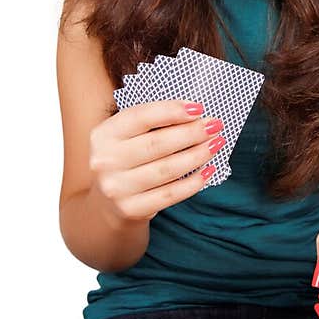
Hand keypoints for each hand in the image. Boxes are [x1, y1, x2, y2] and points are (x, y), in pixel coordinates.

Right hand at [89, 99, 225, 223]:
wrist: (106, 205)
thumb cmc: (125, 161)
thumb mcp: (125, 137)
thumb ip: (150, 122)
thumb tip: (193, 113)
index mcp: (103, 135)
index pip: (140, 117)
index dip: (171, 111)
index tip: (198, 109)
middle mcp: (105, 161)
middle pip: (157, 143)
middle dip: (192, 132)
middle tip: (215, 126)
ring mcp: (117, 188)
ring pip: (167, 169)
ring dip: (197, 155)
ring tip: (215, 144)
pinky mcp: (131, 209)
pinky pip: (170, 194)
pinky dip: (193, 182)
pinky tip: (207, 170)